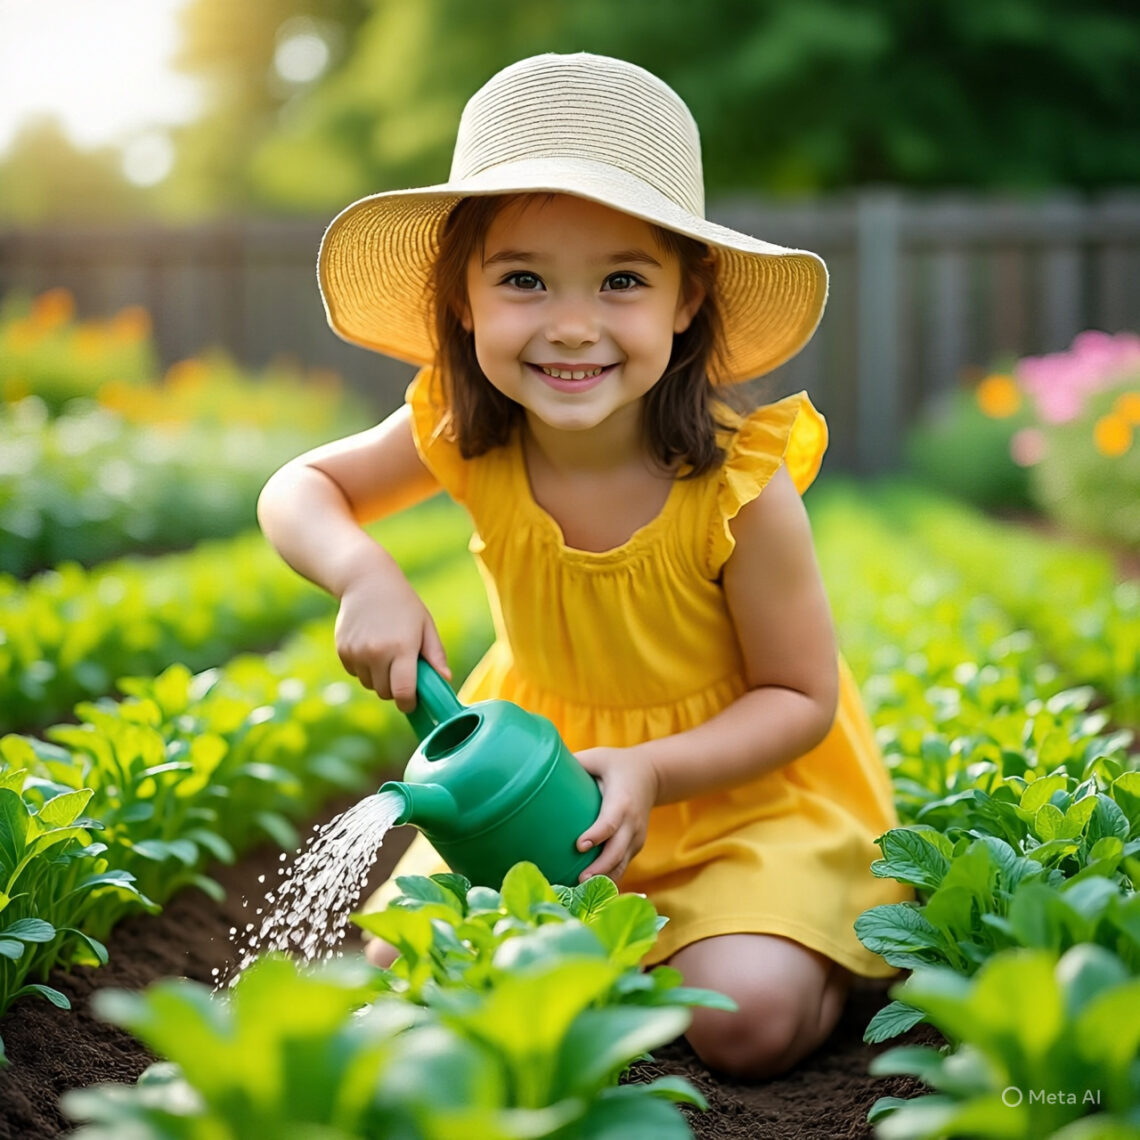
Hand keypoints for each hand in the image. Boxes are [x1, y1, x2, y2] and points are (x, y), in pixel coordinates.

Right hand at [334, 567, 450, 712]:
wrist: (366, 581)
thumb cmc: (403, 604)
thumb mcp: (425, 625)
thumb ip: (436, 655)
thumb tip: (446, 679)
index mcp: (402, 648)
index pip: (403, 692)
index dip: (408, 704)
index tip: (412, 703)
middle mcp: (377, 653)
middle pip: (385, 693)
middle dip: (395, 689)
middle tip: (402, 670)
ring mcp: (357, 652)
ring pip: (369, 684)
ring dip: (379, 678)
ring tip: (386, 653)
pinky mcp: (343, 650)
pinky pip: (356, 673)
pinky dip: (364, 668)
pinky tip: (370, 646)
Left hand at [573, 745, 659, 884]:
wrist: (652, 775)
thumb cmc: (616, 764)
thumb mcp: (598, 757)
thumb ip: (574, 762)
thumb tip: (539, 766)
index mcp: (622, 799)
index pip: (611, 821)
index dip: (597, 835)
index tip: (579, 845)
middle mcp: (631, 822)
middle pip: (618, 850)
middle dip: (599, 867)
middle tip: (579, 880)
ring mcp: (635, 837)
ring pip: (621, 864)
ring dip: (603, 879)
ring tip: (580, 893)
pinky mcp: (634, 846)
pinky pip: (622, 866)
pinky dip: (608, 879)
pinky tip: (590, 892)